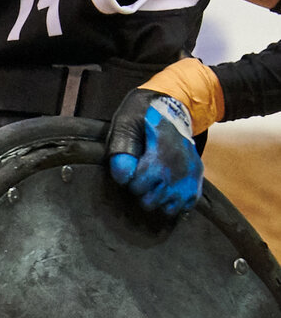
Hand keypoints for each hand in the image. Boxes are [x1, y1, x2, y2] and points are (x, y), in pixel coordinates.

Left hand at [105, 89, 202, 215]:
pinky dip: (173, 204)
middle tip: (143, 178)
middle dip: (141, 192)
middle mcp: (178, 170)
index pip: (137, 186)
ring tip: (154, 185)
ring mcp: (189, 178)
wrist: (174, 109)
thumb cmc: (143, 118)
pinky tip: (166, 191)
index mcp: (160, 155)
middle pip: (150, 201)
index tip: (132, 172)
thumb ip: (122, 150)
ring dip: (157, 200)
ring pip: (167, 208)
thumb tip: (123, 178)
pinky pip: (184, 208)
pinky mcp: (197, 183)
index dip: (129, 181)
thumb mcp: (126, 125)